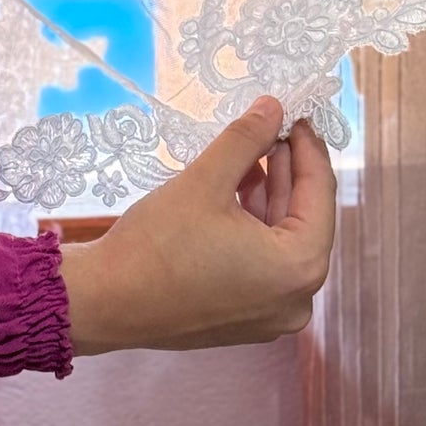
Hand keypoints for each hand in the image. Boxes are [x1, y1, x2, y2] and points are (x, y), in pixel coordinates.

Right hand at [62, 98, 335, 354]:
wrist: (105, 301)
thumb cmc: (158, 243)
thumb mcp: (206, 180)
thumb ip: (247, 139)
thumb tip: (274, 107)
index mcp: (299, 268)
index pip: (320, 193)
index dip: (308, 147)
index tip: (296, 113)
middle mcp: (296, 300)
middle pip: (303, 218)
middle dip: (286, 170)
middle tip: (270, 125)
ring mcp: (270, 315)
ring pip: (280, 240)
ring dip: (267, 195)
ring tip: (247, 152)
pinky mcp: (245, 318)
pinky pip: (262, 262)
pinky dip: (252, 226)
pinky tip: (232, 190)